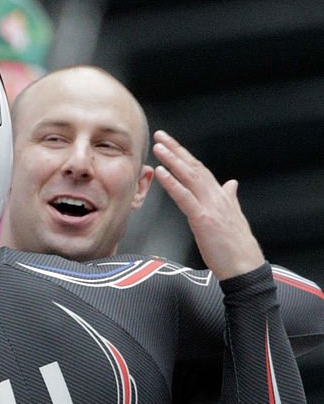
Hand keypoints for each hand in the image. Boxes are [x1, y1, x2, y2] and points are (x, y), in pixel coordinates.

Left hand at [152, 130, 263, 280]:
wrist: (245, 268)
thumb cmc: (236, 249)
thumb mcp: (233, 218)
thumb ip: (230, 199)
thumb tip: (231, 184)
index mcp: (221, 196)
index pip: (201, 170)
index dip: (186, 155)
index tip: (172, 144)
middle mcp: (216, 197)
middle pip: (194, 167)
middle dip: (176, 150)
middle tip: (161, 135)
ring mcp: (210, 207)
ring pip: (190, 177)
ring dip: (172, 160)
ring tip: (159, 148)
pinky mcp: (203, 220)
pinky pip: (185, 198)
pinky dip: (172, 183)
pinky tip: (162, 172)